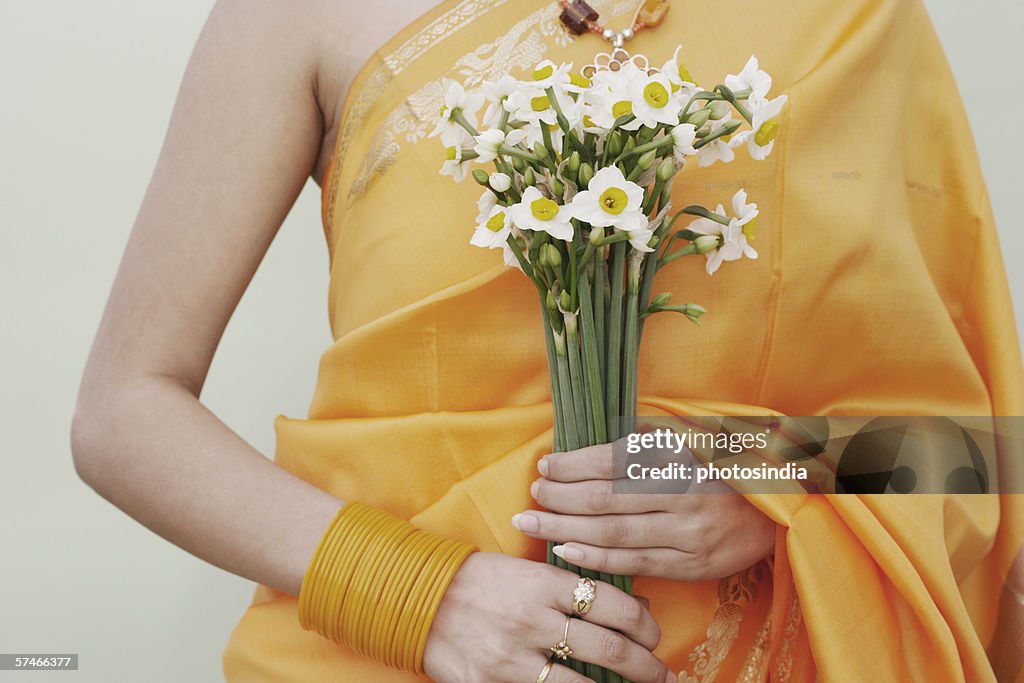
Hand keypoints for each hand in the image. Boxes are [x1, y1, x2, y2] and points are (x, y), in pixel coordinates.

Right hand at [423, 553, 674, 682]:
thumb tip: (633, 606)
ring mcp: (512, 656)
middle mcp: (532, 618)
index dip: (644, 624)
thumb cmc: (481, 581)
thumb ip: (574, 587)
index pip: (612, 603)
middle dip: (646, 667)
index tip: (654, 636)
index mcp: (543, 582)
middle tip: (663, 673)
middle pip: (609, 648)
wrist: (419, 599)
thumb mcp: (527, 571)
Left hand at [512, 442, 775, 581]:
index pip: (612, 460)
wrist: (777, 510)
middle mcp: (683, 493)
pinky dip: (595, 558)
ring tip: (532, 523)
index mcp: (679, 457)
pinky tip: (566, 551)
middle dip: (560, 496)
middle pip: (605, 497)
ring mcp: (687, 533)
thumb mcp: (689, 443)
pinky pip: (634, 563)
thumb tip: (582, 452)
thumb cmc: (721, 469)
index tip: (544, 466)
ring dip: (565, 528)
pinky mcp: (691, 565)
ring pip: (613, 532)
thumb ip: (643, 445)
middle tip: (532, 494)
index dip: (573, 464)